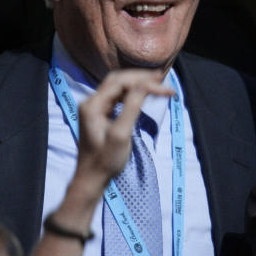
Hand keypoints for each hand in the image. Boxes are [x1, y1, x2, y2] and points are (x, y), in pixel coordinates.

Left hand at [73, 69, 173, 193]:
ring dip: (137, 83)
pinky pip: (117, 96)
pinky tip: (143, 93)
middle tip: (163, 78)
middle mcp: (91, 102)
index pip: (121, 83)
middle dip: (141, 77)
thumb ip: (132, 108)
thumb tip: (144, 85)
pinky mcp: (100, 113)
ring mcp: (94, 107)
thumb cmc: (106, 160)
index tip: (164, 88)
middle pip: (118, 80)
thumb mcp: (121, 134)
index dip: (143, 81)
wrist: (92, 177)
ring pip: (118, 86)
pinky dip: (132, 92)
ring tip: (157, 83)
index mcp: (93, 105)